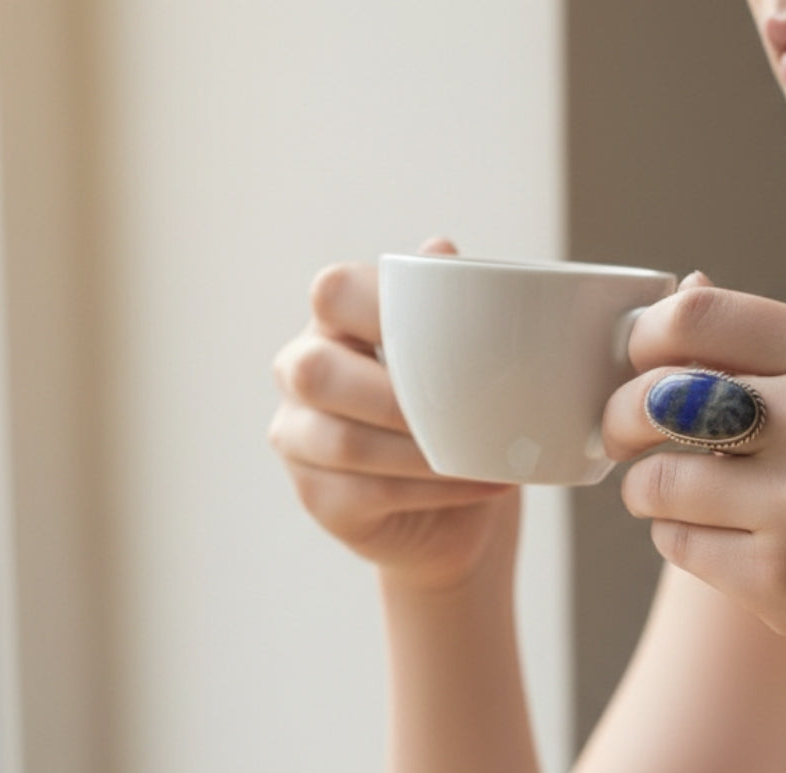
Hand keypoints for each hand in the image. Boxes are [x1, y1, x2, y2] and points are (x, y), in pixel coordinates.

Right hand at [269, 237, 518, 592]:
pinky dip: (434, 489)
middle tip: (468, 411)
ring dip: (426, 452)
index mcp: (334, 322)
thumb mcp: (463, 360)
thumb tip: (439, 248)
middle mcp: (300, 373)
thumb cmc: (458, 417)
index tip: (450, 335)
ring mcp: (298, 439)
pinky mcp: (317, 497)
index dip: (382, 305)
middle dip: (397, 397)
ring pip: (347, 442)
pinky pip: (370, 491)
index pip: (333, 293)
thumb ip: (448, 306)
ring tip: (487, 456)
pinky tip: (478, 484)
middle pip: (317, 372)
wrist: (462, 511)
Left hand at [602, 274, 785, 714]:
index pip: (696, 315)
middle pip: (654, 395)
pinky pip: (674, 543)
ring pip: (654, 479)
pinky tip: (717, 541)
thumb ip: (778, 348)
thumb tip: (686, 286)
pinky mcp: (777, 577)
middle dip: (617, 418)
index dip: (642, 341)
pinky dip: (678, 539)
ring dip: (647, 490)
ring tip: (676, 497)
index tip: (636, 368)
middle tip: (622, 438)